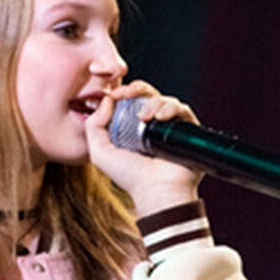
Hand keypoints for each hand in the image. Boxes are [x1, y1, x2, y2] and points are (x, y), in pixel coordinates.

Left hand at [83, 80, 201, 214]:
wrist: (155, 190)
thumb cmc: (128, 176)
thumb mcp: (100, 152)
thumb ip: (94, 125)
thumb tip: (106, 99)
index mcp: (130, 127)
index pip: (128, 100)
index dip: (122, 92)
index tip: (114, 94)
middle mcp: (151, 125)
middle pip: (146, 94)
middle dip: (136, 89)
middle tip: (128, 93)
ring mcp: (168, 127)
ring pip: (164, 99)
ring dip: (152, 102)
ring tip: (144, 117)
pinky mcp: (186, 130)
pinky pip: (182, 109)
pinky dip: (171, 108)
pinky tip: (160, 117)